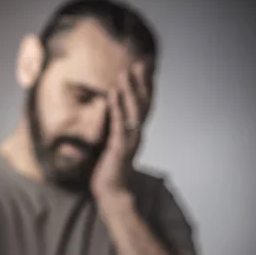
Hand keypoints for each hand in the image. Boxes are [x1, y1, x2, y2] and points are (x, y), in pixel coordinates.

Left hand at [90, 63, 151, 197]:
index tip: (145, 66)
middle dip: (142, 83)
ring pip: (134, 112)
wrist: (111, 191)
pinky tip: (112, 94)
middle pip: (144, 104)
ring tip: (124, 73)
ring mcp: (130, 141)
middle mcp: (137, 134)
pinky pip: (119, 124)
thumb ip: (116, 127)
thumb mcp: (113, 142)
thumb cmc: (109, 168)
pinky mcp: (119, 148)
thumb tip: (111, 110)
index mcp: (136, 132)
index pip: (144, 105)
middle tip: (141, 63)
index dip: (146, 86)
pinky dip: (117, 108)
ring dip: (129, 91)